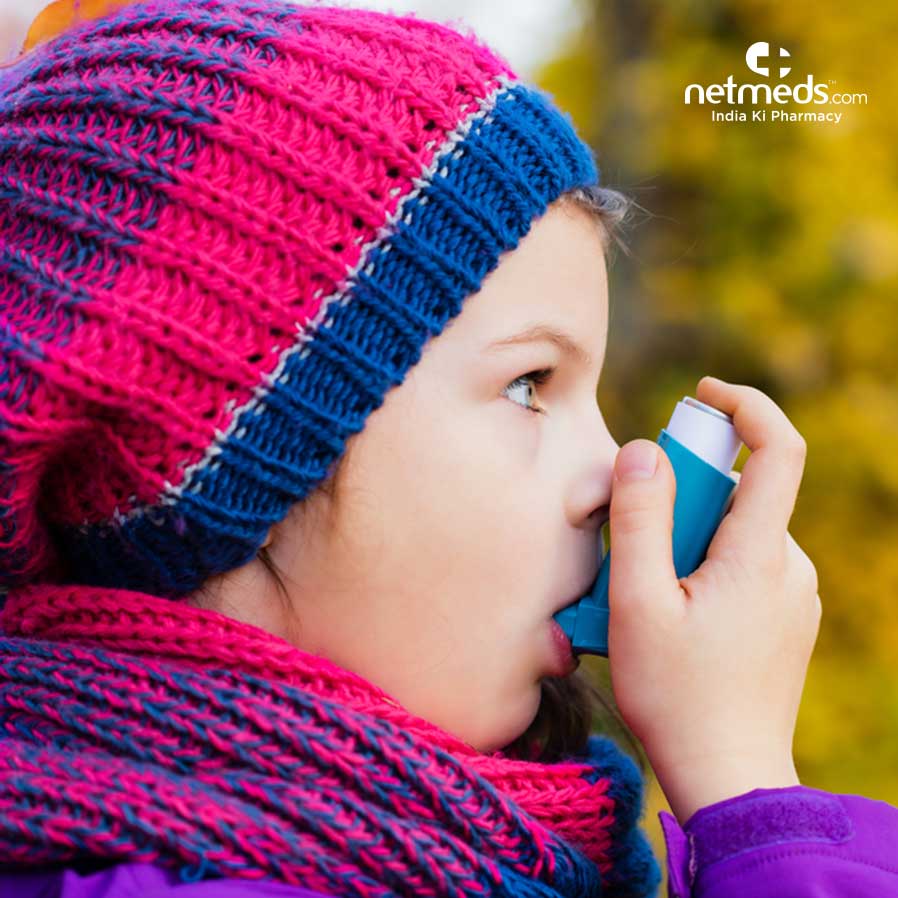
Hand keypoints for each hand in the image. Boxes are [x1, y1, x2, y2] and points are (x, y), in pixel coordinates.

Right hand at [606, 377, 821, 824]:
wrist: (729, 778)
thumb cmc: (676, 695)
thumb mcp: (637, 603)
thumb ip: (638, 520)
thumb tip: (643, 451)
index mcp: (760, 555)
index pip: (777, 449)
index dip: (745, 405)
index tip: (702, 395)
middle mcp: (789, 566)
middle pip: (736, 494)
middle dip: (679, 498)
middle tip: (630, 545)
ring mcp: (792, 594)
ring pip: (733, 532)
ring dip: (685, 540)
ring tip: (644, 596)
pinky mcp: (784, 617)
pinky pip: (741, 565)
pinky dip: (702, 566)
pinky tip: (672, 614)